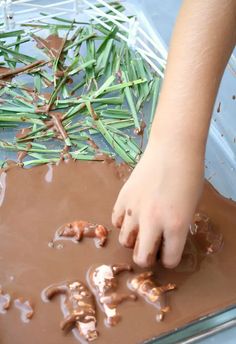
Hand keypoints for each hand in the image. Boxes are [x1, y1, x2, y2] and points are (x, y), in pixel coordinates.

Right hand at [112, 139, 203, 267]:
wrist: (172, 149)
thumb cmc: (189, 175)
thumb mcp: (191, 206)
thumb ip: (177, 226)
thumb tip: (164, 237)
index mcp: (176, 225)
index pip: (169, 259)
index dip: (170, 259)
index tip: (169, 253)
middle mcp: (153, 222)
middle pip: (141, 258)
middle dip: (147, 259)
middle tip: (151, 249)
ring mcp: (134, 209)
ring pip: (124, 241)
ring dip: (133, 240)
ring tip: (140, 230)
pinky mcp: (122, 197)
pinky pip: (115, 220)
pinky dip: (122, 222)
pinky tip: (131, 216)